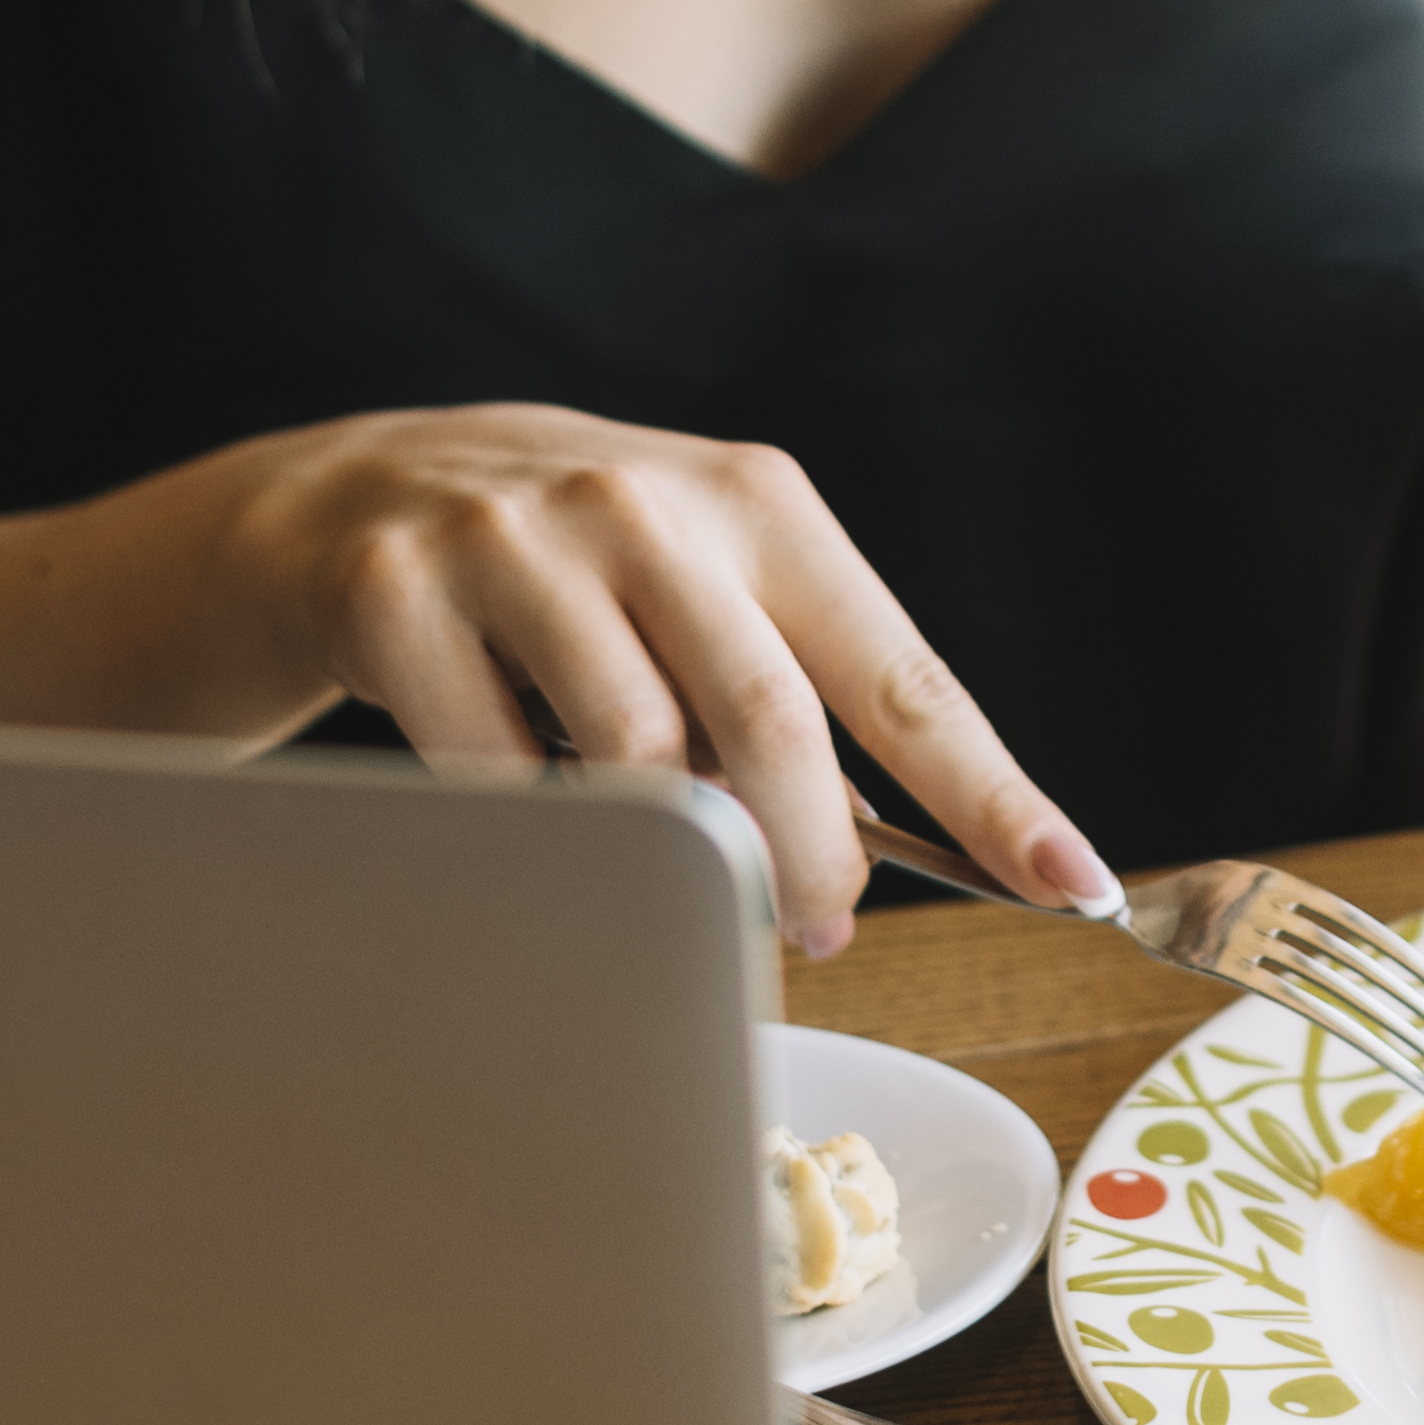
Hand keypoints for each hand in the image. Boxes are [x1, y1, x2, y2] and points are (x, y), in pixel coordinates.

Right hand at [214, 406, 1112, 956]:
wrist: (355, 494)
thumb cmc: (578, 568)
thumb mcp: (706, 582)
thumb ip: (798, 688)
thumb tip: (885, 858)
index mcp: (759, 504)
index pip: (900, 674)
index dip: (991, 792)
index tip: (1069, 881)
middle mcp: (645, 504)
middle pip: (770, 724)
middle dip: (812, 863)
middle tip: (820, 930)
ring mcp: (513, 544)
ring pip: (634, 757)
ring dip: (673, 850)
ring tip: (672, 861)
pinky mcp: (398, 596)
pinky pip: (497, 777)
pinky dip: (541, 831)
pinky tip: (536, 805)